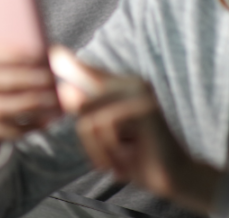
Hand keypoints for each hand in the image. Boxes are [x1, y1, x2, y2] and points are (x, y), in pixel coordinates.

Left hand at [62, 56, 219, 214]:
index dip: (69, 62)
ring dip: (97, 150)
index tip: (52, 52)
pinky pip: (104, 125)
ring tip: (118, 162)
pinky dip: (108, 150)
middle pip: (80, 100)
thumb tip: (64, 89)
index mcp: (125, 85)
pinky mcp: (144, 110)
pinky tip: (127, 162)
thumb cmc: (140, 157)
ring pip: (88, 117)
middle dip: (87, 139)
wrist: (176, 176)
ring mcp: (140, 94)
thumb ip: (89, 111)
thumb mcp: (108, 134)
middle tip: (110, 157)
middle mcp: (133, 83)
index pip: (88, 70)